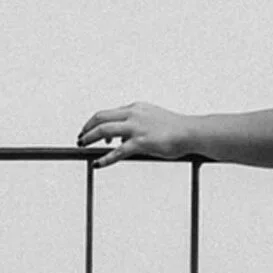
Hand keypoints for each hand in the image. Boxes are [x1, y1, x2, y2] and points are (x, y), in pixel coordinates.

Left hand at [78, 101, 192, 167]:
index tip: (90, 131)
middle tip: (80, 137)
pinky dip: (105, 158)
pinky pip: (117, 152)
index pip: (109, 113)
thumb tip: (124, 141)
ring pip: (104, 130)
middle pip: (101, 117)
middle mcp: (133, 114)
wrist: (192, 132)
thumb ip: (137, 127)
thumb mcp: (153, 121)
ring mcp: (136, 127)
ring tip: (81, 146)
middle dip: (87, 127)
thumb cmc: (176, 129)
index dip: (96, 122)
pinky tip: (97, 164)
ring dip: (89, 138)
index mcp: (136, 108)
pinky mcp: (141, 142)